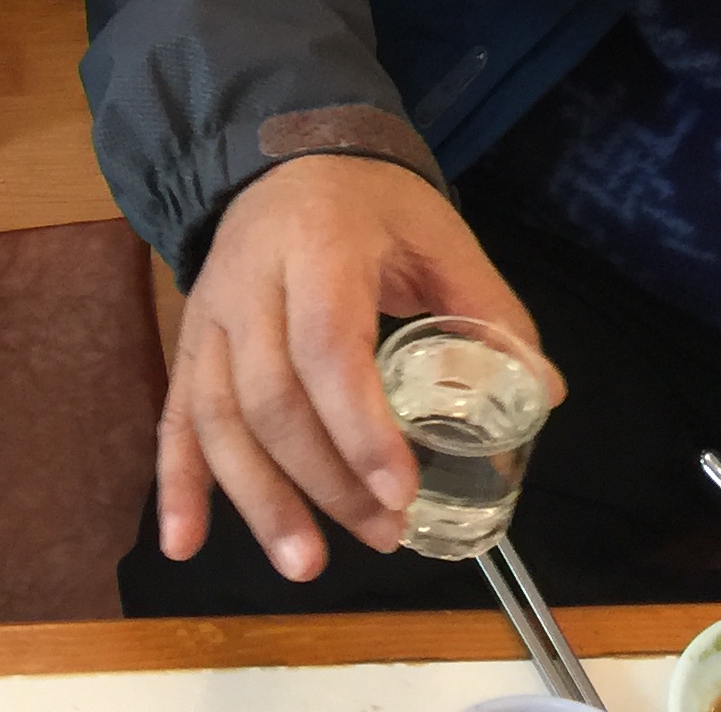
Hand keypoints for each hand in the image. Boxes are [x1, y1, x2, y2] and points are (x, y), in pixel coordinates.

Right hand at [157, 153, 555, 579]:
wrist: (287, 156)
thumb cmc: (372, 203)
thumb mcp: (438, 234)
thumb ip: (487, 309)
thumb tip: (543, 392)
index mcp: (318, 247)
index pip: (327, 346)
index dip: (360, 427)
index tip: (400, 491)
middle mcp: (249, 282)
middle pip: (270, 397)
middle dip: (325, 479)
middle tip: (382, 535)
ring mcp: (210, 314)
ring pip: (218, 417)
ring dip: (259, 499)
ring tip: (305, 563)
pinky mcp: (192, 341)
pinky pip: (176, 417)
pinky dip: (177, 485)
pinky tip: (184, 545)